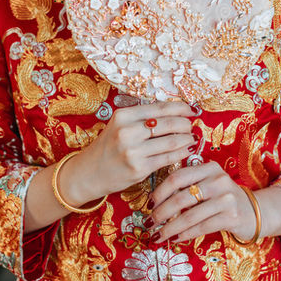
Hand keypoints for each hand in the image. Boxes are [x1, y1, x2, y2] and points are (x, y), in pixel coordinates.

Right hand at [61, 100, 197, 206]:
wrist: (89, 172)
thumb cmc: (109, 146)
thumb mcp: (120, 125)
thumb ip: (143, 118)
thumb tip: (176, 112)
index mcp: (124, 115)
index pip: (160, 108)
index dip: (180, 108)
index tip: (191, 110)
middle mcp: (128, 131)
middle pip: (168, 123)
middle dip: (185, 124)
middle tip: (191, 125)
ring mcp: (133, 151)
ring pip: (171, 141)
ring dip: (186, 139)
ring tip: (192, 137)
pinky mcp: (139, 169)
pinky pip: (167, 158)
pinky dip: (181, 153)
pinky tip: (186, 150)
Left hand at [146, 161, 258, 243]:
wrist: (255, 211)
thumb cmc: (223, 198)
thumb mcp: (208, 184)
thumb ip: (188, 185)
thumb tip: (155, 202)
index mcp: (208, 167)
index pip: (178, 177)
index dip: (160, 191)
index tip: (148, 204)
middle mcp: (218, 179)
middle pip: (181, 196)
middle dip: (161, 212)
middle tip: (149, 223)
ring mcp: (226, 198)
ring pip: (189, 215)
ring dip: (170, 228)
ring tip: (158, 236)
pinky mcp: (232, 216)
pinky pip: (201, 227)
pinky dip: (185, 234)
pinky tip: (175, 239)